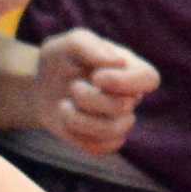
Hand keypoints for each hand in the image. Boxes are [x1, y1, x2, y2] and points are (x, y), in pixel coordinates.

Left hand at [32, 27, 158, 154]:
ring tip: (64, 106)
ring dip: (80, 119)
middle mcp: (130, 96)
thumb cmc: (61, 59)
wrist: (41, 86)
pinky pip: (102, 148)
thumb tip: (118, 62)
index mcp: (130, 68)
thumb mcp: (69, 43)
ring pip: (113, 131)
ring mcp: (118, 120)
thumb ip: (90, 45)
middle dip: (90, 98)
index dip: (124, 82)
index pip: (149, 79)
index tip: (97, 77)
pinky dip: (79, 137)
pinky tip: (67, 123)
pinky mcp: (103, 140)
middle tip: (72, 87)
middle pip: (122, 106)